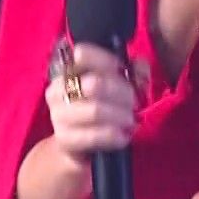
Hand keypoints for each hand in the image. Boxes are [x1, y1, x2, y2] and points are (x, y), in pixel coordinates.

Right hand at [44, 43, 147, 163]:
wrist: (79, 145)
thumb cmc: (100, 107)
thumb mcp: (118, 85)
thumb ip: (132, 71)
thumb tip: (140, 68)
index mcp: (68, 70)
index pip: (81, 54)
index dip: (107, 60)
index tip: (123, 70)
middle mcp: (58, 90)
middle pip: (95, 83)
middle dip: (123, 93)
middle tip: (135, 103)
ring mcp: (59, 115)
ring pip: (95, 110)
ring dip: (120, 115)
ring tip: (131, 120)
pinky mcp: (64, 140)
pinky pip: (93, 136)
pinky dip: (114, 136)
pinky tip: (123, 137)